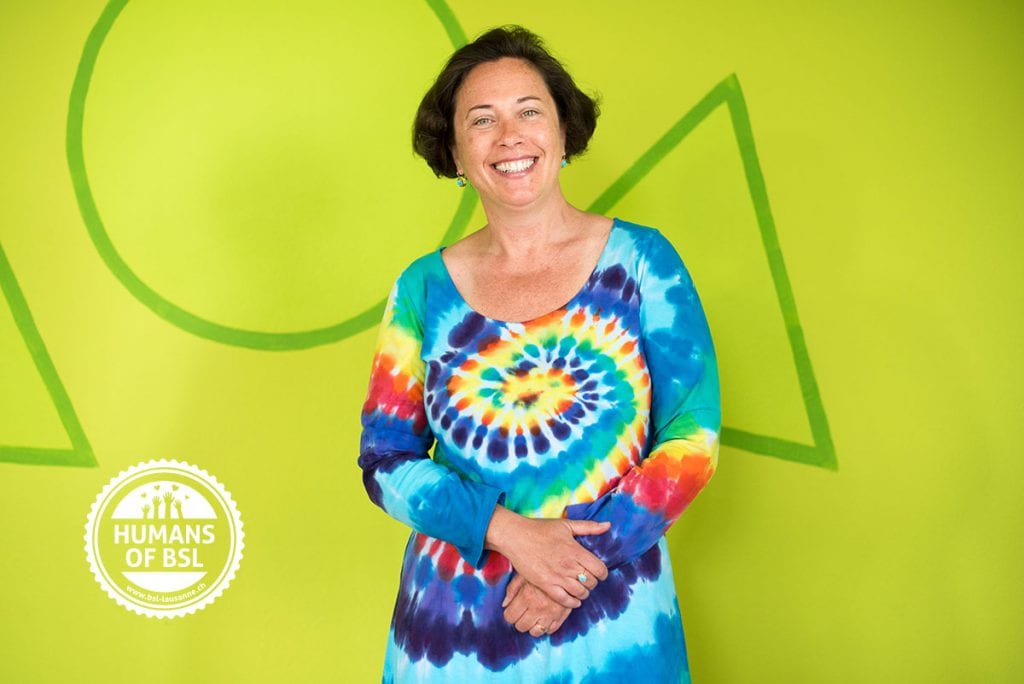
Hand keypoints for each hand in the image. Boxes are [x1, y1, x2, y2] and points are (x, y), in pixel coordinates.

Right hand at [484, 506, 609, 608]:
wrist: (516, 536)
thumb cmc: (540, 529)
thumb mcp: (566, 525)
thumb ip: (589, 527)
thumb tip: (608, 525)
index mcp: (576, 550)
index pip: (600, 569)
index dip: (602, 572)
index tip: (598, 571)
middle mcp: (569, 565)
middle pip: (591, 582)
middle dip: (592, 582)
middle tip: (587, 578)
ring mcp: (557, 577)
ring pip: (580, 593)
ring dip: (583, 592)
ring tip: (580, 588)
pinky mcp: (545, 585)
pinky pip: (564, 600)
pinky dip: (572, 603)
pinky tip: (573, 599)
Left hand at [502, 574, 570, 637]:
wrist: (569, 567)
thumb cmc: (544, 568)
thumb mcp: (525, 574)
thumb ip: (512, 589)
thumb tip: (504, 604)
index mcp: (526, 596)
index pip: (510, 617)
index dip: (510, 614)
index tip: (513, 610)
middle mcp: (538, 607)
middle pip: (521, 626)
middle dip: (520, 621)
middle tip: (523, 613)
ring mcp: (551, 614)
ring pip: (535, 633)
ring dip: (533, 626)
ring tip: (534, 616)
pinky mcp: (562, 616)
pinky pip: (551, 630)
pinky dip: (547, 626)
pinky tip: (546, 617)